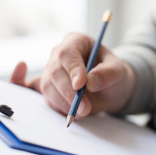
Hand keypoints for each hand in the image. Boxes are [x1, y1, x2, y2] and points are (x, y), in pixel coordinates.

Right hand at [10, 32, 135, 117]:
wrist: (110, 88)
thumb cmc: (114, 75)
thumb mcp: (119, 72)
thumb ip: (108, 74)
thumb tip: (90, 81)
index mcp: (76, 42)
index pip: (68, 54)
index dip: (72, 69)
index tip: (81, 85)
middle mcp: (59, 54)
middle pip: (55, 72)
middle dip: (69, 93)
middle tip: (84, 108)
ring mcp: (50, 70)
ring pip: (48, 87)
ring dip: (62, 103)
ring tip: (81, 112)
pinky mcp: (48, 86)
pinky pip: (36, 91)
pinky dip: (36, 93)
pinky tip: (39, 88)